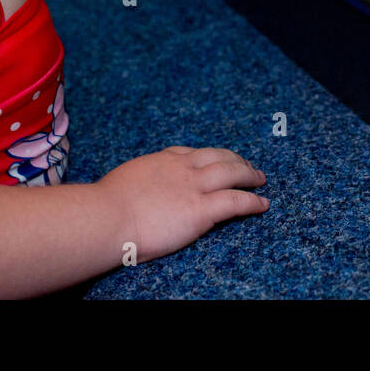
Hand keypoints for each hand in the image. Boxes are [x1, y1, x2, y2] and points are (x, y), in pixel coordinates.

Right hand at [99, 146, 268, 262]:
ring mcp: (193, 187)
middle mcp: (182, 168)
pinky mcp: (201, 210)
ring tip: (260, 179)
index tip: (216, 159)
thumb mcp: (124, 181)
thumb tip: (134, 191)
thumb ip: (138, 182)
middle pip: (218, 157)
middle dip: (235, 160)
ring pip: (232, 173)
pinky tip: (262, 203)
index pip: (191, 153)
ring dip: (249, 174)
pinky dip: (252, 201)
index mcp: (162, 161)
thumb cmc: (107, 206)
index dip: (208, 156)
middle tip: (247, 165)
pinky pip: (235, 201)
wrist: (108, 216)